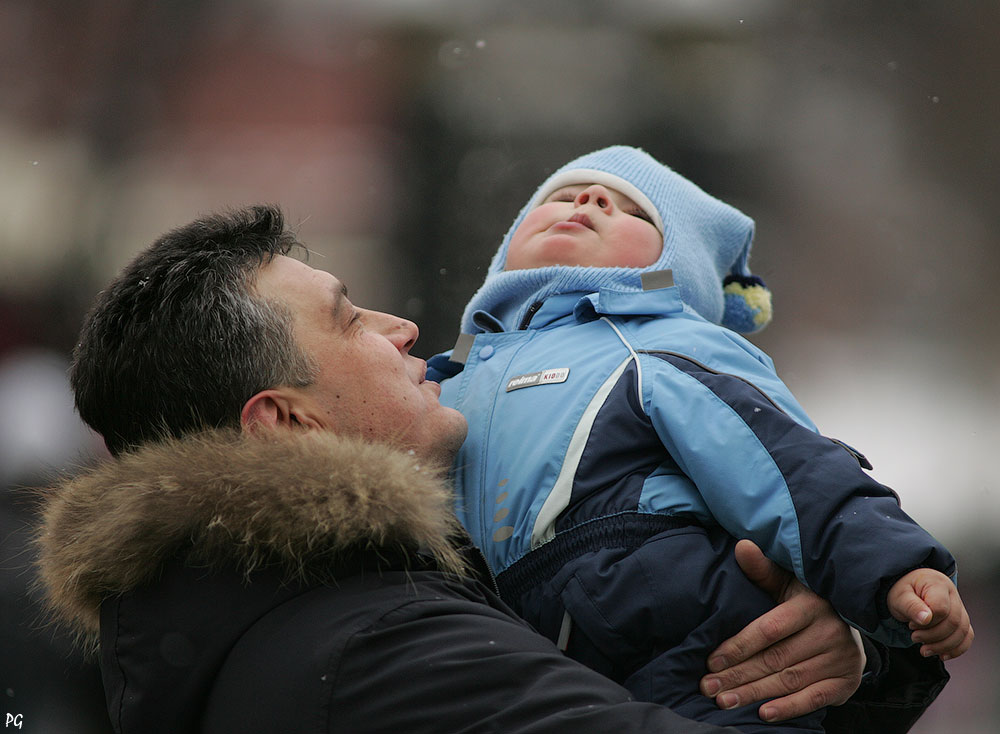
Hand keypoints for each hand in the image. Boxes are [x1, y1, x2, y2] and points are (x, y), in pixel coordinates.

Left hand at [699, 540, 863, 722]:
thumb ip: (763, 570)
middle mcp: (829, 632)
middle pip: (775, 659)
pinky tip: (763, 713)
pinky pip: (814, 698)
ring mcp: (840, 658)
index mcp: (810, 605)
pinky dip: (789, 708)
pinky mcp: (846, 681)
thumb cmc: (807, 601)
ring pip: (789, 680)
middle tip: (708, 687)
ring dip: (754, 693)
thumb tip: (742, 546)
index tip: (712, 661)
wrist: (854, 620)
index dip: (739, 646)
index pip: (769, 629)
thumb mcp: (787, 582)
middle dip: (738, 675)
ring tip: (724, 700)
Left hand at [887, 568, 972, 660]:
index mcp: (937, 584)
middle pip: (953, 622)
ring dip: (943, 646)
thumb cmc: (904, 592)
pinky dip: (956, 649)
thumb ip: (911, 606)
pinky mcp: (961, 619)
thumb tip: (925, 619)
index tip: (910, 624)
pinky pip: (967, 636)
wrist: (909, 590)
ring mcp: (959, 607)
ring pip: (962, 631)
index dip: (927, 622)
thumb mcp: (899, 597)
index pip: (941, 608)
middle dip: (933, 636)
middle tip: (914, 638)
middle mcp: (952, 594)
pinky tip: (942, 655)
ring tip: (924, 650)